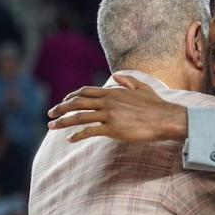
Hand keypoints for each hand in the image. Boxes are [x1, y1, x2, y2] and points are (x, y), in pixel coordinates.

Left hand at [47, 75, 188, 142]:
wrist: (165, 118)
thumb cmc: (156, 105)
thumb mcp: (142, 87)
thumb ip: (127, 80)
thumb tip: (115, 76)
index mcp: (113, 91)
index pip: (85, 92)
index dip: (71, 96)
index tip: (63, 102)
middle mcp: (108, 101)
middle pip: (77, 102)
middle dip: (61, 108)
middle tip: (49, 113)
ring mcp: (109, 115)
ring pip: (79, 116)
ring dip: (63, 121)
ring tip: (52, 126)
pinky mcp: (113, 128)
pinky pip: (90, 131)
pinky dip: (77, 134)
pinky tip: (70, 139)